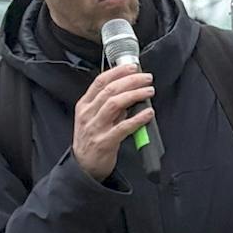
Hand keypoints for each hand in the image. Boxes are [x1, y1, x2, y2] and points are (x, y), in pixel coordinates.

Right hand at [73, 61, 154, 180]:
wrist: (83, 167)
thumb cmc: (91, 140)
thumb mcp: (94, 119)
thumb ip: (109, 106)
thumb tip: (129, 91)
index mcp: (84, 105)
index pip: (100, 81)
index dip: (117, 72)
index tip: (132, 66)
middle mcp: (88, 114)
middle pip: (110, 90)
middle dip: (130, 81)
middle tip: (147, 78)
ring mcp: (95, 128)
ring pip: (114, 104)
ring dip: (135, 95)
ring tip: (149, 91)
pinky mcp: (105, 142)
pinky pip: (123, 127)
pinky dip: (137, 118)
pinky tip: (148, 113)